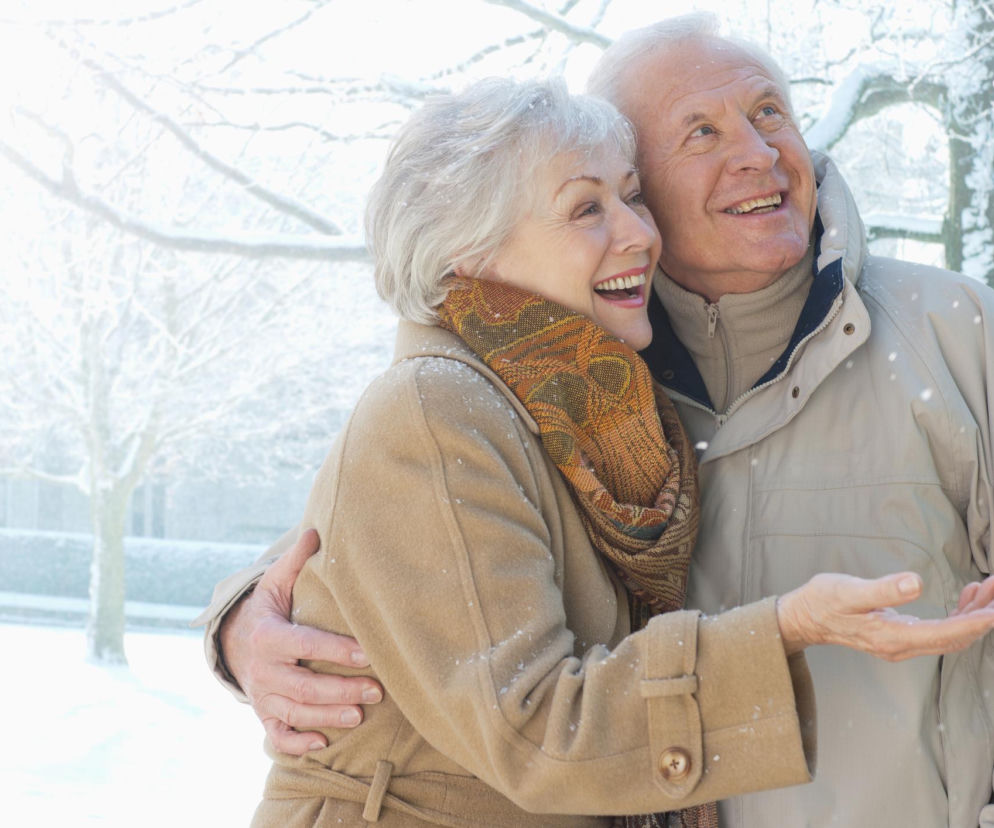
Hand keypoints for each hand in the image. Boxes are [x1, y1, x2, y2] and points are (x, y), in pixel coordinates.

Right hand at [219, 528, 382, 753]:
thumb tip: (315, 531)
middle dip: (340, 690)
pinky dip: (297, 743)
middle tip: (376, 691)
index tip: (368, 654)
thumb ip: (296, 560)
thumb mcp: (277, 582)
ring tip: (360, 716)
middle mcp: (263, 669)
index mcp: (269, 635)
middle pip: (303, 686)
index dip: (336, 651)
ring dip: (327, 716)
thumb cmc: (270, 608)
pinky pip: (277, 735)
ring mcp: (262, 694)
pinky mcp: (263, 713)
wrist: (235, 640)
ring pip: (294, 712)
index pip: (305, 645)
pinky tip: (323, 743)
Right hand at [776, 572, 993, 659]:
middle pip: (955, 637)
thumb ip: (883, 588)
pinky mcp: (899, 636)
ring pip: (950, 635)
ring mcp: (901, 644)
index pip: (945, 633)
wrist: (804, 618)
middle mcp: (901, 646)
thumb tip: (916, 582)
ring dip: (973, 615)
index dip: (975, 622)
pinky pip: (939, 631)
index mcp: (892, 637)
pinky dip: (958, 615)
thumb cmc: (822, 601)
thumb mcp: (848, 591)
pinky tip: (965, 596)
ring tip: (988, 588)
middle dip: (982, 616)